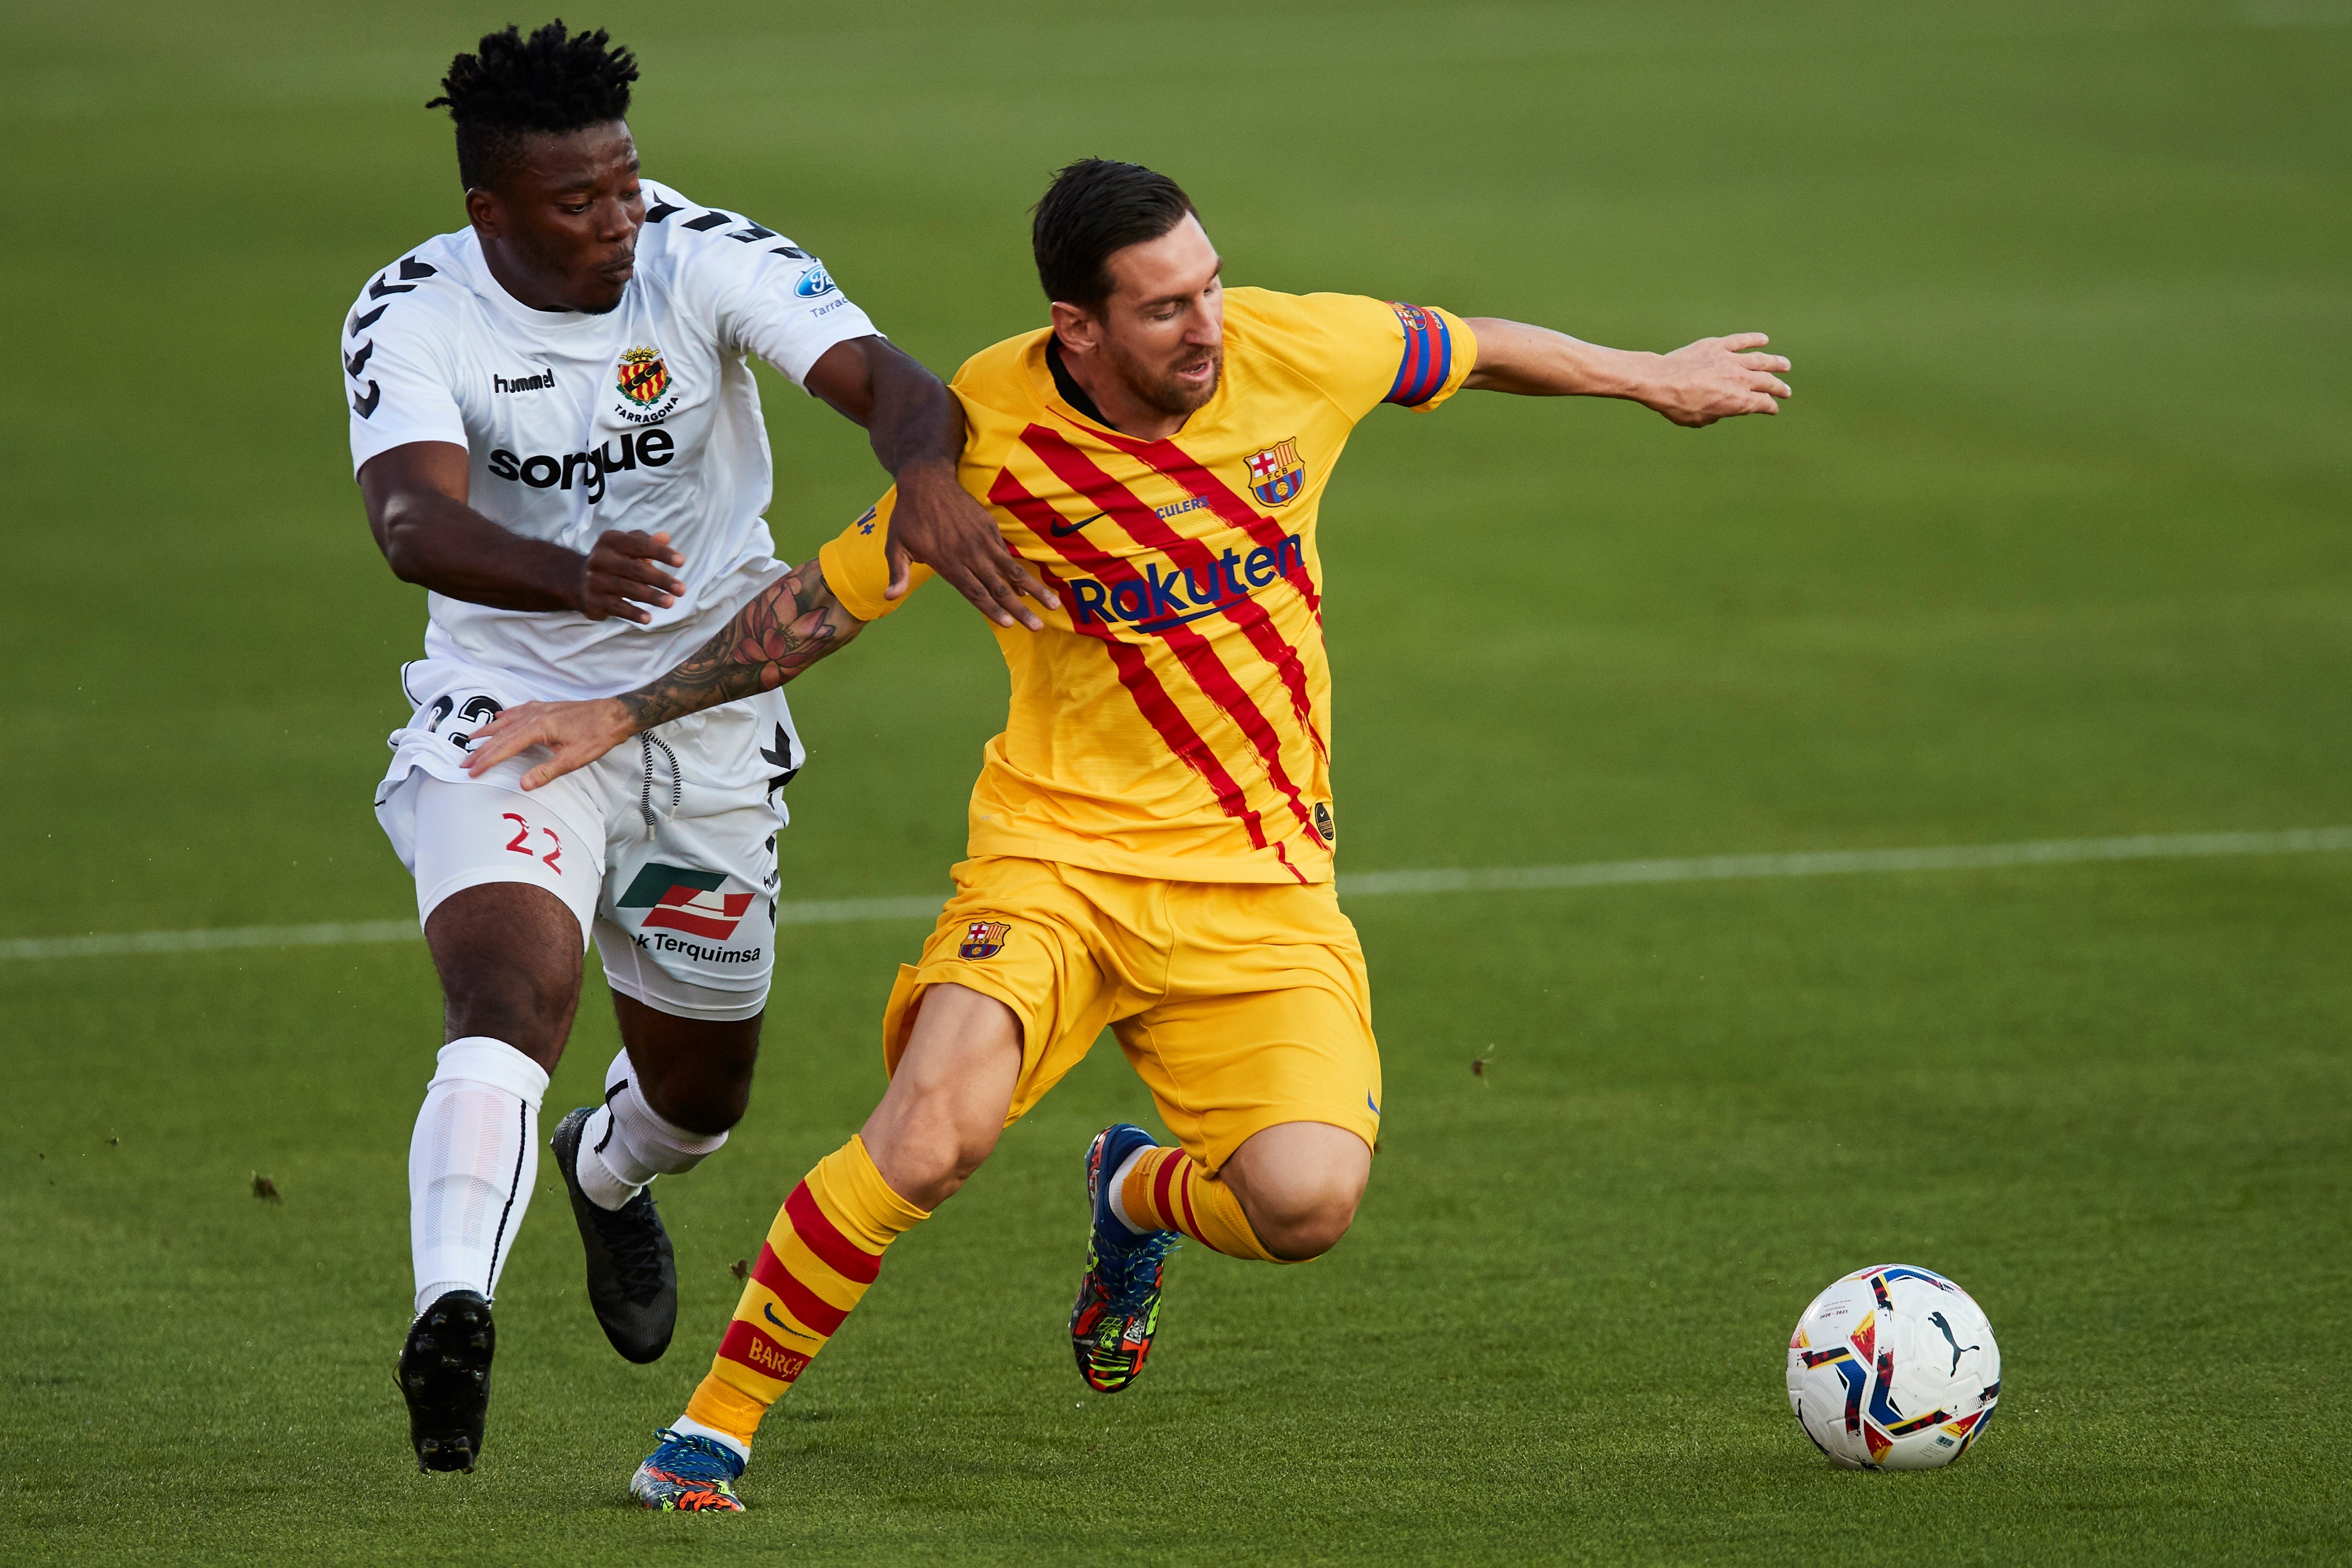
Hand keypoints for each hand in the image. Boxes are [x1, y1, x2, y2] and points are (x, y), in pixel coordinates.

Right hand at [461, 698, 635, 789]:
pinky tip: (499, 717)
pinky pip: (518, 711)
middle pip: (501, 735)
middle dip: (481, 750)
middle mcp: (533, 715)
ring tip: (471, 739)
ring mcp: (539, 709)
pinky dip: (505, 716)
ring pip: (506, 721)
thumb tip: (523, 784)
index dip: (487, 761)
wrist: (615, 714)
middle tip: (464, 762)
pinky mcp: (546, 707)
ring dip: (487, 731)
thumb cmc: (597, 736)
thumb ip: (547, 771)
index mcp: (537, 728)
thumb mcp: (573, 759)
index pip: (505, 747)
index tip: (472, 771)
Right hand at [577, 529, 685, 621]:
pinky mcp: (594, 600)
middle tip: (682, 589)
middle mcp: (601, 558)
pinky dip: (633, 613)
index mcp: (611, 540)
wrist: (578, 580)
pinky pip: (618, 607)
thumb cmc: (614, 560)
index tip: (682, 562)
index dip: (661, 553)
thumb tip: (666, 537)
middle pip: (636, 569)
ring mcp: (596, 580)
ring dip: (652, 597)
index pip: (640, 545)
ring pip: (629, 589)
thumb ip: (646, 541)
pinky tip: (649, 619)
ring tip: (671, 602)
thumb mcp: (627, 546)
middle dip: (662, 580)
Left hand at [887, 462, 1057, 629]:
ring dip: (1033, 590)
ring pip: (1011, 571)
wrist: (926, 481)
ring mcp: (982, 540)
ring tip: (1052, 605)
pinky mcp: (989, 528)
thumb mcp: (895, 545)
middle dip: (1020, 609)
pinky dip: (1019, 571)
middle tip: (1037, 627)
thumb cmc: (908, 516)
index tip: (1009, 625)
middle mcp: (970, 554)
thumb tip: (889, 596)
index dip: (993, 610)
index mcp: (948, 563)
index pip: (975, 592)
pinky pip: (1007, 553)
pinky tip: (1030, 585)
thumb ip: (897, 573)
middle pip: (999, 587)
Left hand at [1640, 334, 1791, 426]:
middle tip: (1786, 391)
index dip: (1770, 407)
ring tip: (1785, 365)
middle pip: (1767, 382)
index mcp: (1738, 402)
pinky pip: (1741, 341)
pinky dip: (1754, 339)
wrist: (1660, 381)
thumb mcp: (1699, 420)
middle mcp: (1739, 380)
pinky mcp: (1718, 346)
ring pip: (1760, 360)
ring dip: (1775, 363)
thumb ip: (1716, 414)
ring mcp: (1730, 361)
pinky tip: (1763, 339)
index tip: (1773, 408)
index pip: (1763, 403)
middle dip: (1779, 388)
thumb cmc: (1676, 406)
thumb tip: (1720, 409)